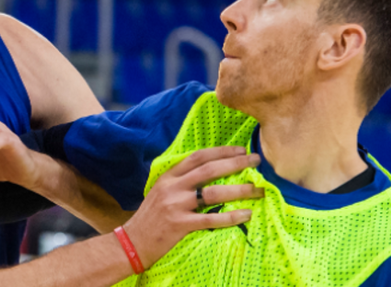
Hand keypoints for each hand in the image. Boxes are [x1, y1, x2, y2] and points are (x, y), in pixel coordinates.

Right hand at [121, 146, 263, 267]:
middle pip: (209, 170)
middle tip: (255, 160)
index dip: (221, 151)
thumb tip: (209, 173)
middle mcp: (173, 187)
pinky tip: (246, 214)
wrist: (133, 241)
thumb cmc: (150, 217)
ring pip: (213, 193)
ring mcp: (176, 205)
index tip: (240, 149)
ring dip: (239, 190)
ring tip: (257, 189)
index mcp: (168, 176)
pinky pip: (212, 219)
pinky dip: (232, 216)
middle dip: (235, 163)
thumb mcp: (161, 191)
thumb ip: (180, 181)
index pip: (198, 157)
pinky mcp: (181, 225)